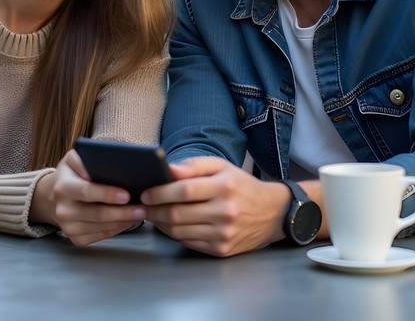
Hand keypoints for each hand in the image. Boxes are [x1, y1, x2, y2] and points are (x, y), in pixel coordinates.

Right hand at [31, 149, 146, 246]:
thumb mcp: (73, 159)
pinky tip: (128, 220)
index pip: (87, 191)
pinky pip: (102, 236)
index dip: (107, 194)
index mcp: (63, 187)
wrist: (52, 197)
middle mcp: (63, 210)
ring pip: (102, 227)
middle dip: (123, 212)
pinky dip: (117, 229)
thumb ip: (84, 158)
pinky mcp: (76, 240)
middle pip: (98, 214)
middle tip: (142, 209)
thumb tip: (102, 166)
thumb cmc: (71, 175)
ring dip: (124, 221)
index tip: (127, 195)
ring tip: (140, 213)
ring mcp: (68, 228)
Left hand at [140, 156, 290, 256]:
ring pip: (179, 231)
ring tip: (152, 214)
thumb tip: (167, 169)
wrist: (272, 213)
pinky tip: (169, 224)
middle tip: (142, 206)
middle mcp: (225, 212)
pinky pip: (188, 242)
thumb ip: (193, 166)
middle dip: (154, 210)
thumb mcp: (222, 167)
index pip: (184, 190)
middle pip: (178, 213)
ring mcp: (223, 234)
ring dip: (160, 223)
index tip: (145, 192)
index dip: (160, 192)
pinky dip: (174, 234)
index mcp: (224, 187)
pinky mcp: (221, 250)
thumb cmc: (241, 186)